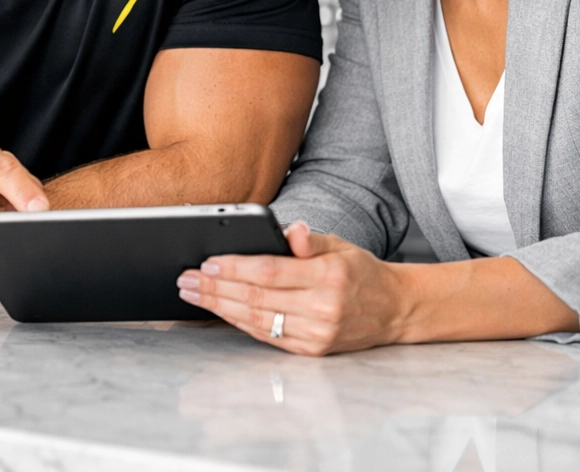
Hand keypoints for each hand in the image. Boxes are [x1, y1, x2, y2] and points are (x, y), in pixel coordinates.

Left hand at [176, 222, 408, 355]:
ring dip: (219, 308)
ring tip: (193, 295)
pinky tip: (220, 311)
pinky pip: (268, 336)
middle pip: (257, 298)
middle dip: (215, 289)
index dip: (234, 268)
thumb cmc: (360, 271)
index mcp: (328, 276)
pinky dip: (239, 323)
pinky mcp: (311, 350)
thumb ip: (309, 240)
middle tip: (186, 280)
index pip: (270, 272)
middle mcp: (322, 308)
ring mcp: (316, 334)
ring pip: (258, 320)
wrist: (393, 309)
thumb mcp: (339, 244)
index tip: (207, 263)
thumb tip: (290, 229)